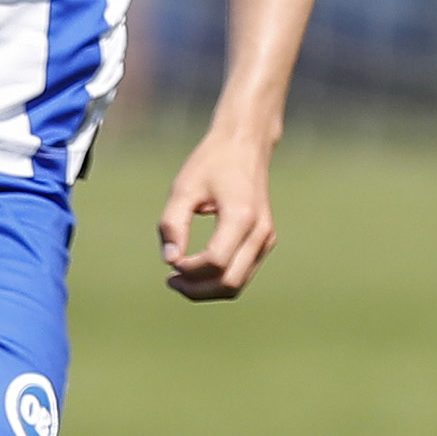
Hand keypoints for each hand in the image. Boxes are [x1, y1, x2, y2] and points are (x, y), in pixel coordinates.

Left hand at [156, 128, 277, 300]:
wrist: (245, 145)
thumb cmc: (212, 163)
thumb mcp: (184, 187)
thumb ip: (172, 224)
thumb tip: (170, 261)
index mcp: (242, 216)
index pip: (216, 262)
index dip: (189, 270)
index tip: (170, 261)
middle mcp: (260, 232)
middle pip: (230, 283)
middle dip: (197, 290)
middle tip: (170, 281)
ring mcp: (266, 239)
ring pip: (237, 284)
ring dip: (207, 290)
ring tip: (179, 279)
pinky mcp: (265, 242)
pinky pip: (242, 274)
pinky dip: (218, 280)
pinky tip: (196, 271)